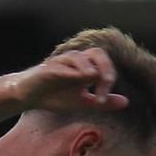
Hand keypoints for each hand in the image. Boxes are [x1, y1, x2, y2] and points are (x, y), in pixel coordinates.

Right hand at [8, 49, 128, 116]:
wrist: (29, 97)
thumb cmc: (55, 96)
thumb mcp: (83, 102)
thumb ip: (104, 102)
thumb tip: (127, 102)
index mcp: (86, 67)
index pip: (105, 65)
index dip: (108, 79)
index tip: (103, 99)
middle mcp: (76, 61)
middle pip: (97, 53)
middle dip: (105, 67)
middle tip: (107, 83)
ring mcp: (61, 63)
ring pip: (79, 57)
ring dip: (88, 68)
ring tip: (92, 81)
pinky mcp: (48, 68)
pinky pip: (61, 65)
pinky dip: (70, 70)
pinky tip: (76, 78)